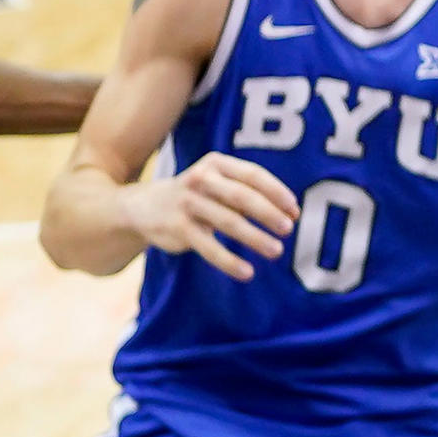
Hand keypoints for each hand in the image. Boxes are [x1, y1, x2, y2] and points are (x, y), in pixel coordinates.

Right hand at [120, 150, 297, 279]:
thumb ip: (249, 195)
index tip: (294, 211)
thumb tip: (291, 214)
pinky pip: (209, 247)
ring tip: (276, 251)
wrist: (142, 206)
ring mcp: (187, 203)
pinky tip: (247, 273)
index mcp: (216, 163)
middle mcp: (201, 179)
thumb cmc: (196, 195)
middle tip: (288, 229)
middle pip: (242, 196)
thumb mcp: (218, 185)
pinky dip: (229, 261)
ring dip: (255, 238)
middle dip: (268, 213)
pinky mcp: (178, 227)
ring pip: (228, 221)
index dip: (276, 192)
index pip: (253, 175)